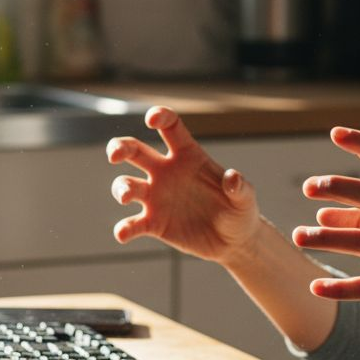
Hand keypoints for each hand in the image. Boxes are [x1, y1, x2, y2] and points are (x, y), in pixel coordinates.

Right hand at [106, 106, 262, 263]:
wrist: (233, 242)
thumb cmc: (240, 212)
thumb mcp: (245, 200)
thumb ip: (240, 188)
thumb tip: (232, 177)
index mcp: (188, 156)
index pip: (170, 127)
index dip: (160, 117)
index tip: (152, 119)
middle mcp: (166, 172)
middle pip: (135, 150)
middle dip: (120, 147)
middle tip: (114, 155)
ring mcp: (156, 198)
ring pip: (126, 184)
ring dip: (121, 188)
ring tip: (127, 196)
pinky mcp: (153, 223)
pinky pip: (132, 224)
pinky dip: (124, 228)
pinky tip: (123, 233)